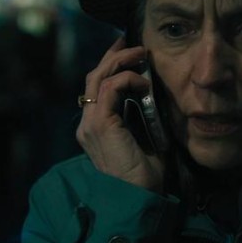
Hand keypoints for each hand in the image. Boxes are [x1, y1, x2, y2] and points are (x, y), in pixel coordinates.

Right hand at [76, 37, 164, 192]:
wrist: (138, 199)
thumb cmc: (145, 176)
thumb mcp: (145, 139)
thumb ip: (142, 118)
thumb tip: (154, 95)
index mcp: (95, 128)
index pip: (96, 89)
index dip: (110, 67)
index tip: (129, 52)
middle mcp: (87, 124)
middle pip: (93, 78)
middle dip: (113, 56)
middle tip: (133, 43)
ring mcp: (90, 124)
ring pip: (98, 78)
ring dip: (121, 61)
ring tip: (141, 53)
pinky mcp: (101, 125)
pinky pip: (110, 88)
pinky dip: (127, 79)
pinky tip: (144, 83)